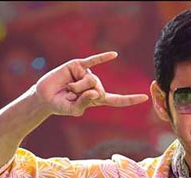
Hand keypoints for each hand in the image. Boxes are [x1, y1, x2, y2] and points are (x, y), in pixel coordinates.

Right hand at [34, 51, 148, 116]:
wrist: (45, 96)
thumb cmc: (60, 105)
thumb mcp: (74, 110)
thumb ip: (85, 103)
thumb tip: (95, 91)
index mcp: (98, 98)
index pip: (117, 100)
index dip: (130, 99)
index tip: (144, 98)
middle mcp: (95, 85)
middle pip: (98, 88)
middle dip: (82, 93)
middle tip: (70, 95)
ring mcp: (87, 74)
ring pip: (90, 79)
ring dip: (76, 87)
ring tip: (67, 88)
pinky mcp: (78, 65)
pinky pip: (93, 61)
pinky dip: (103, 58)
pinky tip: (115, 55)